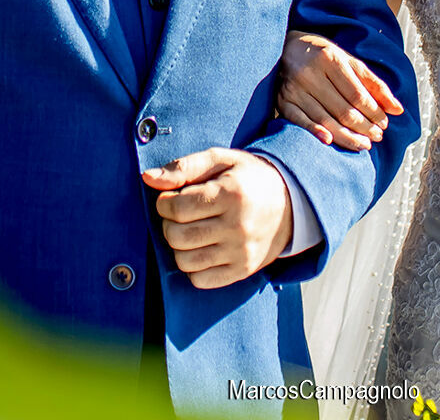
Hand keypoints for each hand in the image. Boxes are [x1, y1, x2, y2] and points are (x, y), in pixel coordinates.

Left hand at [142, 148, 292, 288]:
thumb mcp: (221, 160)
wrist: (291, 202)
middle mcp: (238, 226)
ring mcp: (241, 252)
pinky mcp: (243, 270)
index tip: (170, 199)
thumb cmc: (248, 178)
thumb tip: (148, 178)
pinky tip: (202, 248)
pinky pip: (200, 280)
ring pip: (184, 261)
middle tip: (179, 215)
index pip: (177, 208)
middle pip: (177, 236)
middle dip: (168, 225)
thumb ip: (184, 167)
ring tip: (190, 231)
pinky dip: (193, 267)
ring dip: (178, 246)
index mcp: (231, 194)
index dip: (164, 203)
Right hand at [276, 31, 403, 150]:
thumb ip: (374, 84)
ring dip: (347, 137)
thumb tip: (397, 109)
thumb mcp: (350, 62)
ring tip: (364, 145)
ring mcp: (294, 88)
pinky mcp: (283, 101)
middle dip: (364, 127)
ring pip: (325, 120)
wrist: (287, 48)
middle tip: (377, 137)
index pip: (357, 94)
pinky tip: (330, 142)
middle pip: (343, 110)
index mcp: (330, 59)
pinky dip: (315, 132)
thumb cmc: (324, 56)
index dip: (374, 112)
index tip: (384, 123)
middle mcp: (310, 73)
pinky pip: (300, 121)